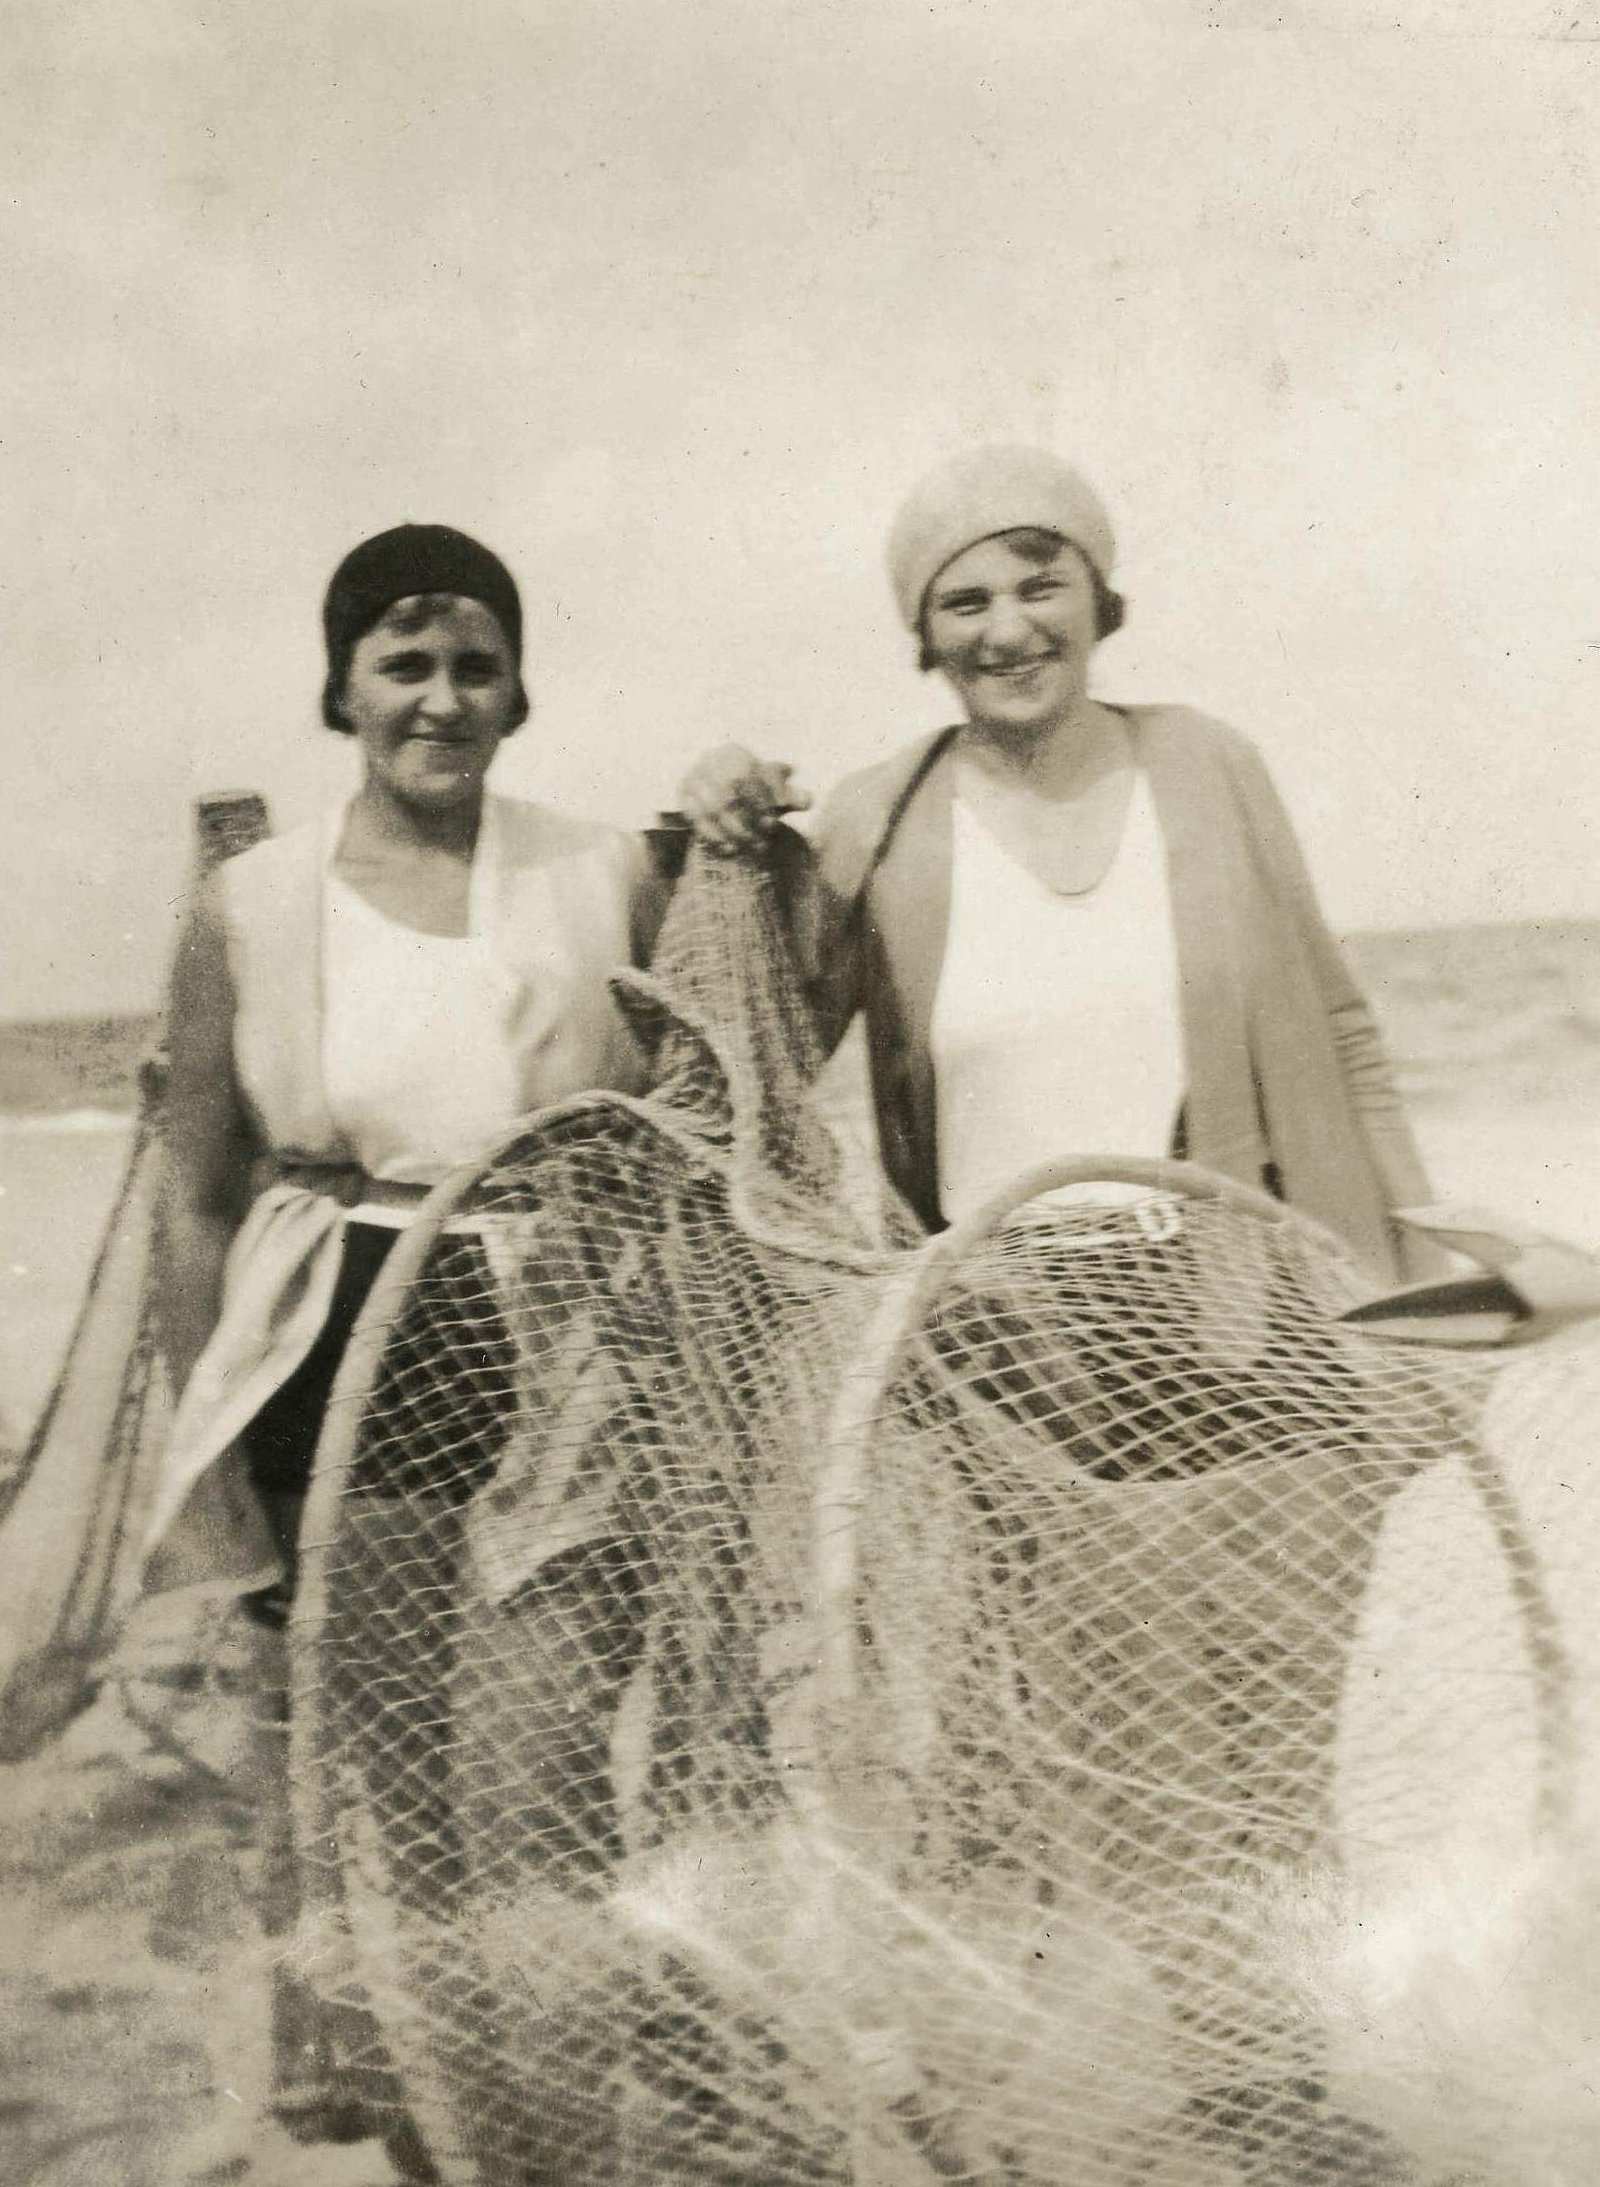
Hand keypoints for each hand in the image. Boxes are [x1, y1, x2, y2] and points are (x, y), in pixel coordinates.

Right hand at [677, 744, 810, 855]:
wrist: (721, 794)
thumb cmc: (756, 793)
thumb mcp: (776, 793)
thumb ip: (793, 796)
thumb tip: (807, 800)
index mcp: (734, 752)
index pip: (749, 773)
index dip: (764, 796)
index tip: (776, 817)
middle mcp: (710, 759)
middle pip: (729, 791)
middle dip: (750, 817)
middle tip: (766, 836)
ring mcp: (693, 776)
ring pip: (713, 807)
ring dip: (735, 831)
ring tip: (754, 847)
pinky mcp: (682, 796)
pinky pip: (696, 819)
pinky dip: (715, 837)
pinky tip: (731, 850)